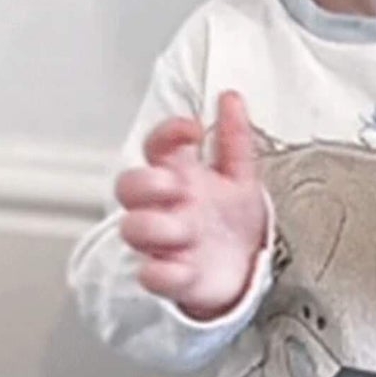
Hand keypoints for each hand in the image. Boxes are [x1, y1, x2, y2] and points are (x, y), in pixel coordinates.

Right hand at [115, 89, 267, 320]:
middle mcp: (165, 207)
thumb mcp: (240, 176)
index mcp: (179, 176)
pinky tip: (183, 268)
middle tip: (176, 186)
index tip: (193, 129)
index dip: (166, 133)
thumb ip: (235, 139)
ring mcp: (165, 242)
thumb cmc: (233, 221)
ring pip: (132, 228)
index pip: (157, 146)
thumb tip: (231, 99)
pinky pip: (152, 276)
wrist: (247, 269)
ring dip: (153, 226)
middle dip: (146, 183)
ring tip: (185, 231)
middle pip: (128, 186)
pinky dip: (161, 274)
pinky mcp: (172, 277)